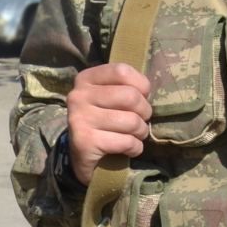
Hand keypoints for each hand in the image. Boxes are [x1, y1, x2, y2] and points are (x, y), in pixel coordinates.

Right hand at [66, 62, 152, 185]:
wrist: (80, 155)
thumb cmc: (102, 119)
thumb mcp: (107, 96)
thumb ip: (124, 86)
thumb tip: (147, 90)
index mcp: (86, 79)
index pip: (122, 71)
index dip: (141, 84)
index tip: (142, 96)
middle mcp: (79, 96)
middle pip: (130, 96)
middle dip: (145, 111)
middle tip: (142, 119)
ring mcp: (80, 119)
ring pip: (131, 121)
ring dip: (141, 131)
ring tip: (137, 134)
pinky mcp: (85, 142)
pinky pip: (126, 142)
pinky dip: (135, 147)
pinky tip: (131, 148)